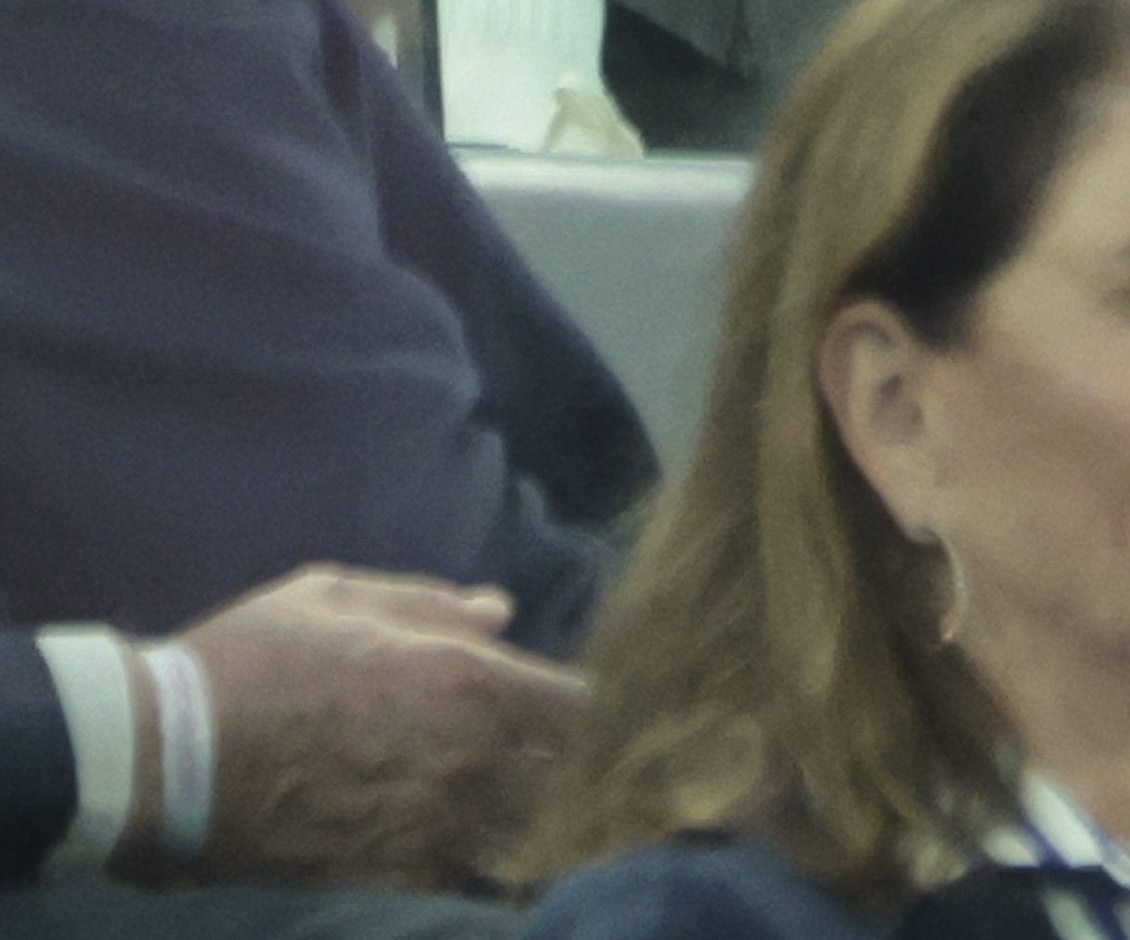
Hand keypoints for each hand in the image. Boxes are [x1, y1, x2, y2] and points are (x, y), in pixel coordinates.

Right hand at [171, 566, 582, 886]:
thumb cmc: (257, 657)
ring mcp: (430, 825)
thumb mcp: (341, 596)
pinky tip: (492, 839)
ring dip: (546, 814)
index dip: (608, 703)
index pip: (582, 703)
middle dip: (589, 762)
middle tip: (595, 752)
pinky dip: (493, 859)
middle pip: (570, 775)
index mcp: (462, 678)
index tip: (614, 698)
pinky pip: (472, 874)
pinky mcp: (392, 875)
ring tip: (552, 797)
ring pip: (530, 832)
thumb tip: (498, 613)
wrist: (175, 759)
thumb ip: (431, 604)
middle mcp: (464, 758)